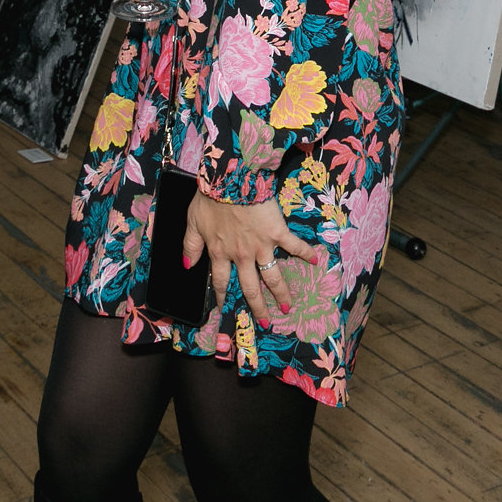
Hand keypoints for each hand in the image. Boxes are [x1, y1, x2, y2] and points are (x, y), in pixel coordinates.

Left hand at [183, 192, 324, 328]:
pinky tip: (315, 261)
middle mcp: (241, 255)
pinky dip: (305, 253)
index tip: (225, 307)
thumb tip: (187, 266)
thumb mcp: (192, 222)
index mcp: (220, 252)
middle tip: (265, 321)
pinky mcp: (277, 232)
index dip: (222, 295)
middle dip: (257, 307)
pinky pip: (293, 246)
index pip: (220, 281)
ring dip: (281, 293)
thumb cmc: (209, 198)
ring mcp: (261, 246)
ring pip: (272, 276)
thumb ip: (190, 246)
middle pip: (250, 287)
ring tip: (287, 306)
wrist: (231, 180)